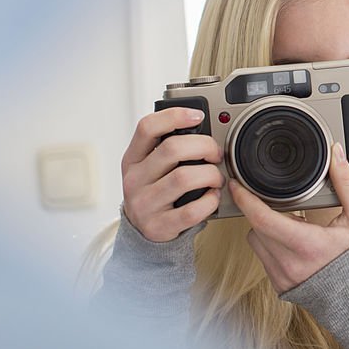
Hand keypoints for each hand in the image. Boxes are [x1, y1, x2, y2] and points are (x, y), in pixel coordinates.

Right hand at [120, 107, 224, 241]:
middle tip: (216, 153)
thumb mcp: (148, 167)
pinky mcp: (159, 226)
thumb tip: (201, 126)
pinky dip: (210, 201)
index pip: (147, 127)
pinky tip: (212, 196)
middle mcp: (135, 180)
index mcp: (132, 159)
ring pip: (184, 178)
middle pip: (172, 149)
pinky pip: (192, 210)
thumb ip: (166, 147)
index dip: (174, 116)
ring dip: (210, 175)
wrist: (141, 231)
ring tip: (216, 177)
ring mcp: (145, 204)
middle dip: (204, 146)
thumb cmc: (153, 192)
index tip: (197, 116)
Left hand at [232, 142, 348, 292]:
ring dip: (266, 229)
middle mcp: (289, 264)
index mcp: (307, 244)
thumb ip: (347, 182)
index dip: (245, 199)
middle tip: (281, 204)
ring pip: (256, 242)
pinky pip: (263, 258)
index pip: (262, 218)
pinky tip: (293, 242)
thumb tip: (336, 154)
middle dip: (262, 211)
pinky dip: (272, 246)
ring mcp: (282, 277)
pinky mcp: (280, 285)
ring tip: (292, 225)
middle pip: (256, 226)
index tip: (236, 185)